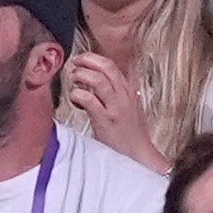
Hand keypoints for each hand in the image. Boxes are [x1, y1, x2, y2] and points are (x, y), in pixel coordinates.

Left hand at [66, 50, 164, 168]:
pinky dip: (78, 94)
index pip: (112, 65)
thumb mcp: (129, 105)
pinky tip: (75, 97)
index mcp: (129, 90)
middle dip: (87, 60)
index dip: (95, 58)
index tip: (83, 58)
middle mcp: (124, 96)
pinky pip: (90, 100)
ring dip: (82, 75)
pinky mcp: (106, 121)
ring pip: (98, 80)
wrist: (137, 154)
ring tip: (74, 78)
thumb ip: (118, 90)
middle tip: (75, 62)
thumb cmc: (130, 132)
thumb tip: (102, 77)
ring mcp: (115, 108)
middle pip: (106, 67)